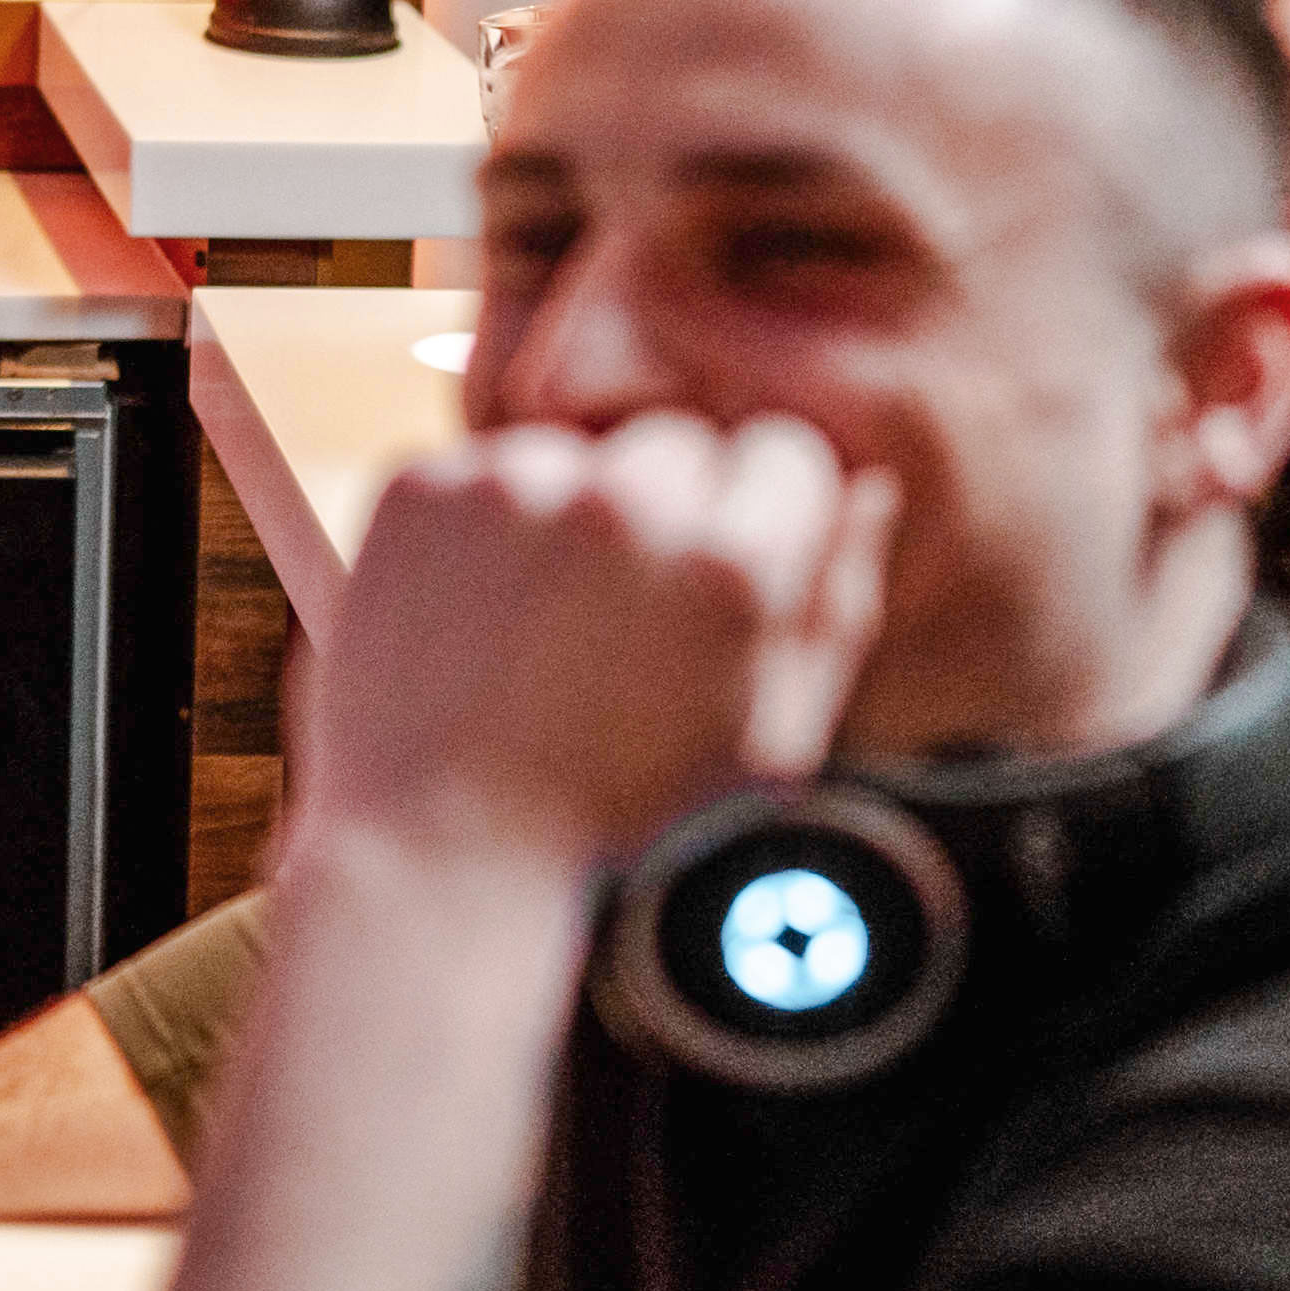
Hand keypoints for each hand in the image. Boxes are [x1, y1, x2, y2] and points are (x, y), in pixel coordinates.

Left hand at [294, 414, 895, 878]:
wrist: (441, 848)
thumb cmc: (621, 815)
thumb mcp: (772, 745)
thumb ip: (838, 609)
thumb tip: (869, 492)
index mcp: (732, 562)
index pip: (786, 450)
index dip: (766, 514)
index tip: (724, 576)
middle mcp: (625, 503)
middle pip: (680, 441)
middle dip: (670, 506)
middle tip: (628, 611)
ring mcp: (511, 485)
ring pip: (575, 449)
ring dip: (571, 508)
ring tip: (545, 624)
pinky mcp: (420, 488)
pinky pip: (478, 466)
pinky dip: (480, 522)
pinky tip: (480, 615)